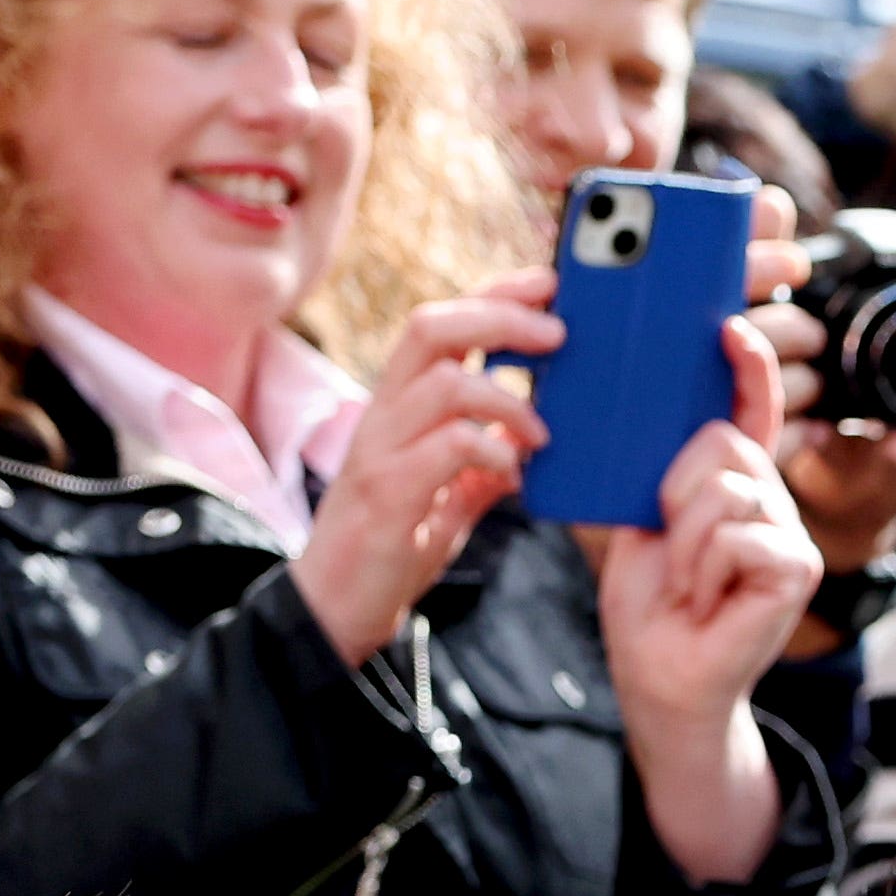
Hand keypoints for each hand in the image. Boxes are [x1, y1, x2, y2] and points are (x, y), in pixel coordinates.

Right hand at [291, 274, 557, 666]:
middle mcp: (383, 414)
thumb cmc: (392, 548)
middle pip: (433, 326)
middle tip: (559, 334)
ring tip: (542, 433)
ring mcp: (381, 450)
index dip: (494, 293)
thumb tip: (526, 444)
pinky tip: (514, 476)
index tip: (548, 282)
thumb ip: (482, 465)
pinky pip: (446, 447)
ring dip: (508, 398)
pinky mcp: (387, 494)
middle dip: (502, 316)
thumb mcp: (449, 498)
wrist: (335, 612)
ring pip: (443, 381)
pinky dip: (492, 451)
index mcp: (399, 405)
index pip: (441, 322)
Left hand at [590, 316, 820, 882]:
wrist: (660, 679)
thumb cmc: (649, 601)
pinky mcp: (797, 570)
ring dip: (684, 541)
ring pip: (724, 489)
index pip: (750, 406)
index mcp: (735, 480)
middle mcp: (771, 499)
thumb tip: (629, 402)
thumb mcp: (637, 516)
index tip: (726, 325)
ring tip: (687, 582)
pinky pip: (737, 534)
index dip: (746, 363)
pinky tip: (705, 599)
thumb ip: (650, 463)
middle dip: (675, 492)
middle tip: (671, 550)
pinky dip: (703, 568)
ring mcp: (791, 534)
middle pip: (722, 442)